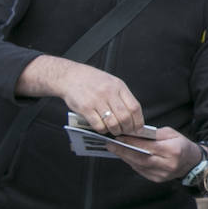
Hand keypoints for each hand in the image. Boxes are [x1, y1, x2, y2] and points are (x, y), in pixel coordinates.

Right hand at [18, 55, 143, 135]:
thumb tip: (133, 115)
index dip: (138, 121)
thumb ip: (122, 96)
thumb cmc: (91, 80)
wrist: (69, 76)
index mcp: (119, 87)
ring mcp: (97, 100)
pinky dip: (103, 130)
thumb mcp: (112, 82)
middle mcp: (109, 93)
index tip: (138, 128)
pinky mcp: (85, 108)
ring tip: (115, 131)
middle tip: (126, 131)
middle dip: (128, 128)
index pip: (134, 107)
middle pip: (125, 117)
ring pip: (113, 123)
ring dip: (116, 130)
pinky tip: (103, 128)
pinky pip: (98, 124)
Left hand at [108, 127, 203, 183]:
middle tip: (111, 144)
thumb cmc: (180, 145)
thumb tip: (135, 133)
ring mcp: (162, 174)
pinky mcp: (157, 179)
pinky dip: (132, 162)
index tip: (119, 137)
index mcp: (173, 150)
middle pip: (141, 158)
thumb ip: (154, 133)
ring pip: (139, 165)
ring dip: (125, 157)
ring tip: (115, 149)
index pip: (148, 146)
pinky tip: (126, 156)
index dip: (132, 142)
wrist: (191, 162)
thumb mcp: (171, 133)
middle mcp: (168, 164)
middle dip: (124, 151)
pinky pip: (141, 170)